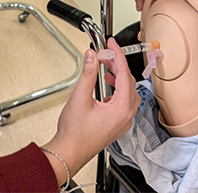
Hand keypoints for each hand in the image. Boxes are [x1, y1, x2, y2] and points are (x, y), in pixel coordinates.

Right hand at [43, 38, 139, 184]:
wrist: (69, 153)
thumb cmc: (74, 133)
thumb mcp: (80, 98)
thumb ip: (88, 74)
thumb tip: (92, 56)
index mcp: (121, 108)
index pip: (124, 73)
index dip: (117, 55)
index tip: (112, 44)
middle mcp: (126, 115)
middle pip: (129, 81)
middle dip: (117, 65)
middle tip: (106, 54)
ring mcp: (123, 121)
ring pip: (129, 92)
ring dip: (119, 78)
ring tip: (106, 69)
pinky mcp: (118, 125)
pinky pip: (125, 102)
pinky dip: (118, 90)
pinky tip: (107, 88)